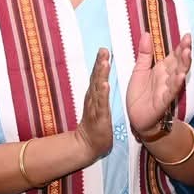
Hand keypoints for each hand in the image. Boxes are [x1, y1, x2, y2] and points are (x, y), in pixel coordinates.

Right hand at [72, 47, 113, 164]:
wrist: (88, 144)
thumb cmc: (96, 123)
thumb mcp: (99, 104)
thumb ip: (100, 90)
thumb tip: (103, 77)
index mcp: (94, 94)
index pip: (97, 75)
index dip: (100, 62)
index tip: (103, 48)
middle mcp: (93, 98)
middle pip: (96, 78)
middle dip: (99, 63)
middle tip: (103, 49)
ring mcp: (95, 107)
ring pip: (98, 88)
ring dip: (101, 75)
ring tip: (105, 62)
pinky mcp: (100, 117)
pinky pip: (101, 104)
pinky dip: (102, 94)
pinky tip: (105, 85)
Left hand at [125, 31, 191, 137]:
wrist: (136, 118)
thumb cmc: (140, 94)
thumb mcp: (139, 70)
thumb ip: (144, 54)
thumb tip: (147, 34)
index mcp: (162, 68)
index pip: (174, 55)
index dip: (180, 46)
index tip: (186, 35)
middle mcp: (167, 77)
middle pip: (179, 62)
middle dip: (184, 51)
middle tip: (188, 40)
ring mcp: (167, 89)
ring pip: (178, 75)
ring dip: (183, 64)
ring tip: (187, 53)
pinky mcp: (163, 101)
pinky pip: (171, 91)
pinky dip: (176, 83)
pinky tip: (181, 76)